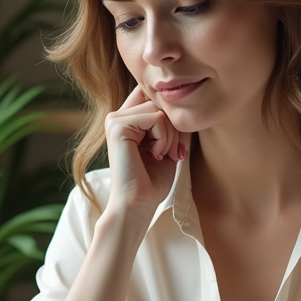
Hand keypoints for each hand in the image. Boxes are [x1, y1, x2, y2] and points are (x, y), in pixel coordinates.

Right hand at [103, 85, 191, 220]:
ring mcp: (115, 119)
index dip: (171, 115)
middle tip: (172, 153)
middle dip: (175, 128)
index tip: (175, 144)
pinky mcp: (118, 126)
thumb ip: (171, 122)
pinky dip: (163, 139)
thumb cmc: (152, 181)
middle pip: (160, 102)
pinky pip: (156, 118)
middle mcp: (117, 115)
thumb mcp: (168, 144)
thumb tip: (185, 101)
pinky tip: (154, 156)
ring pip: (160, 110)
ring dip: (170, 136)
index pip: (153, 95)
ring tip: (160, 156)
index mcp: (126, 119)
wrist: (138, 205)